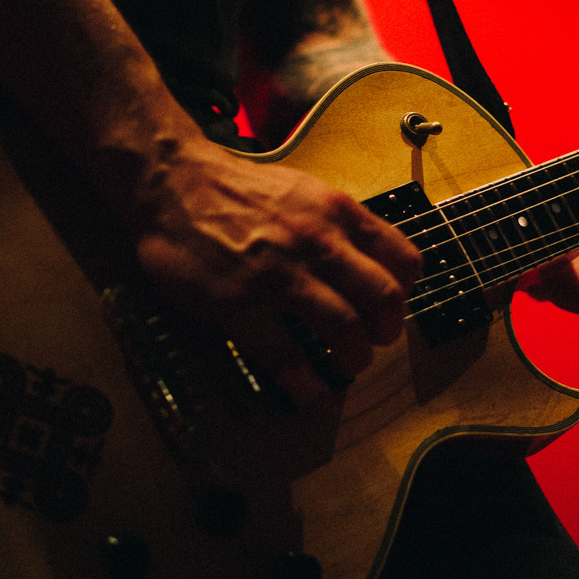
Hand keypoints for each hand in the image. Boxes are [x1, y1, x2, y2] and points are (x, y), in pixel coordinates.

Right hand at [130, 137, 421, 378]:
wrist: (172, 182)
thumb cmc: (237, 188)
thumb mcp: (303, 192)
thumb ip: (336, 224)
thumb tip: (366, 259)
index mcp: (337, 212)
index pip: (403, 257)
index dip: (407, 291)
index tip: (395, 306)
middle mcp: (317, 241)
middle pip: (383, 297)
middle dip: (388, 329)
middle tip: (379, 341)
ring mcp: (279, 274)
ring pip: (343, 327)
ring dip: (355, 356)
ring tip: (351, 365)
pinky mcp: (240, 304)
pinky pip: (284, 355)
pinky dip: (305, 384)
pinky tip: (312, 396)